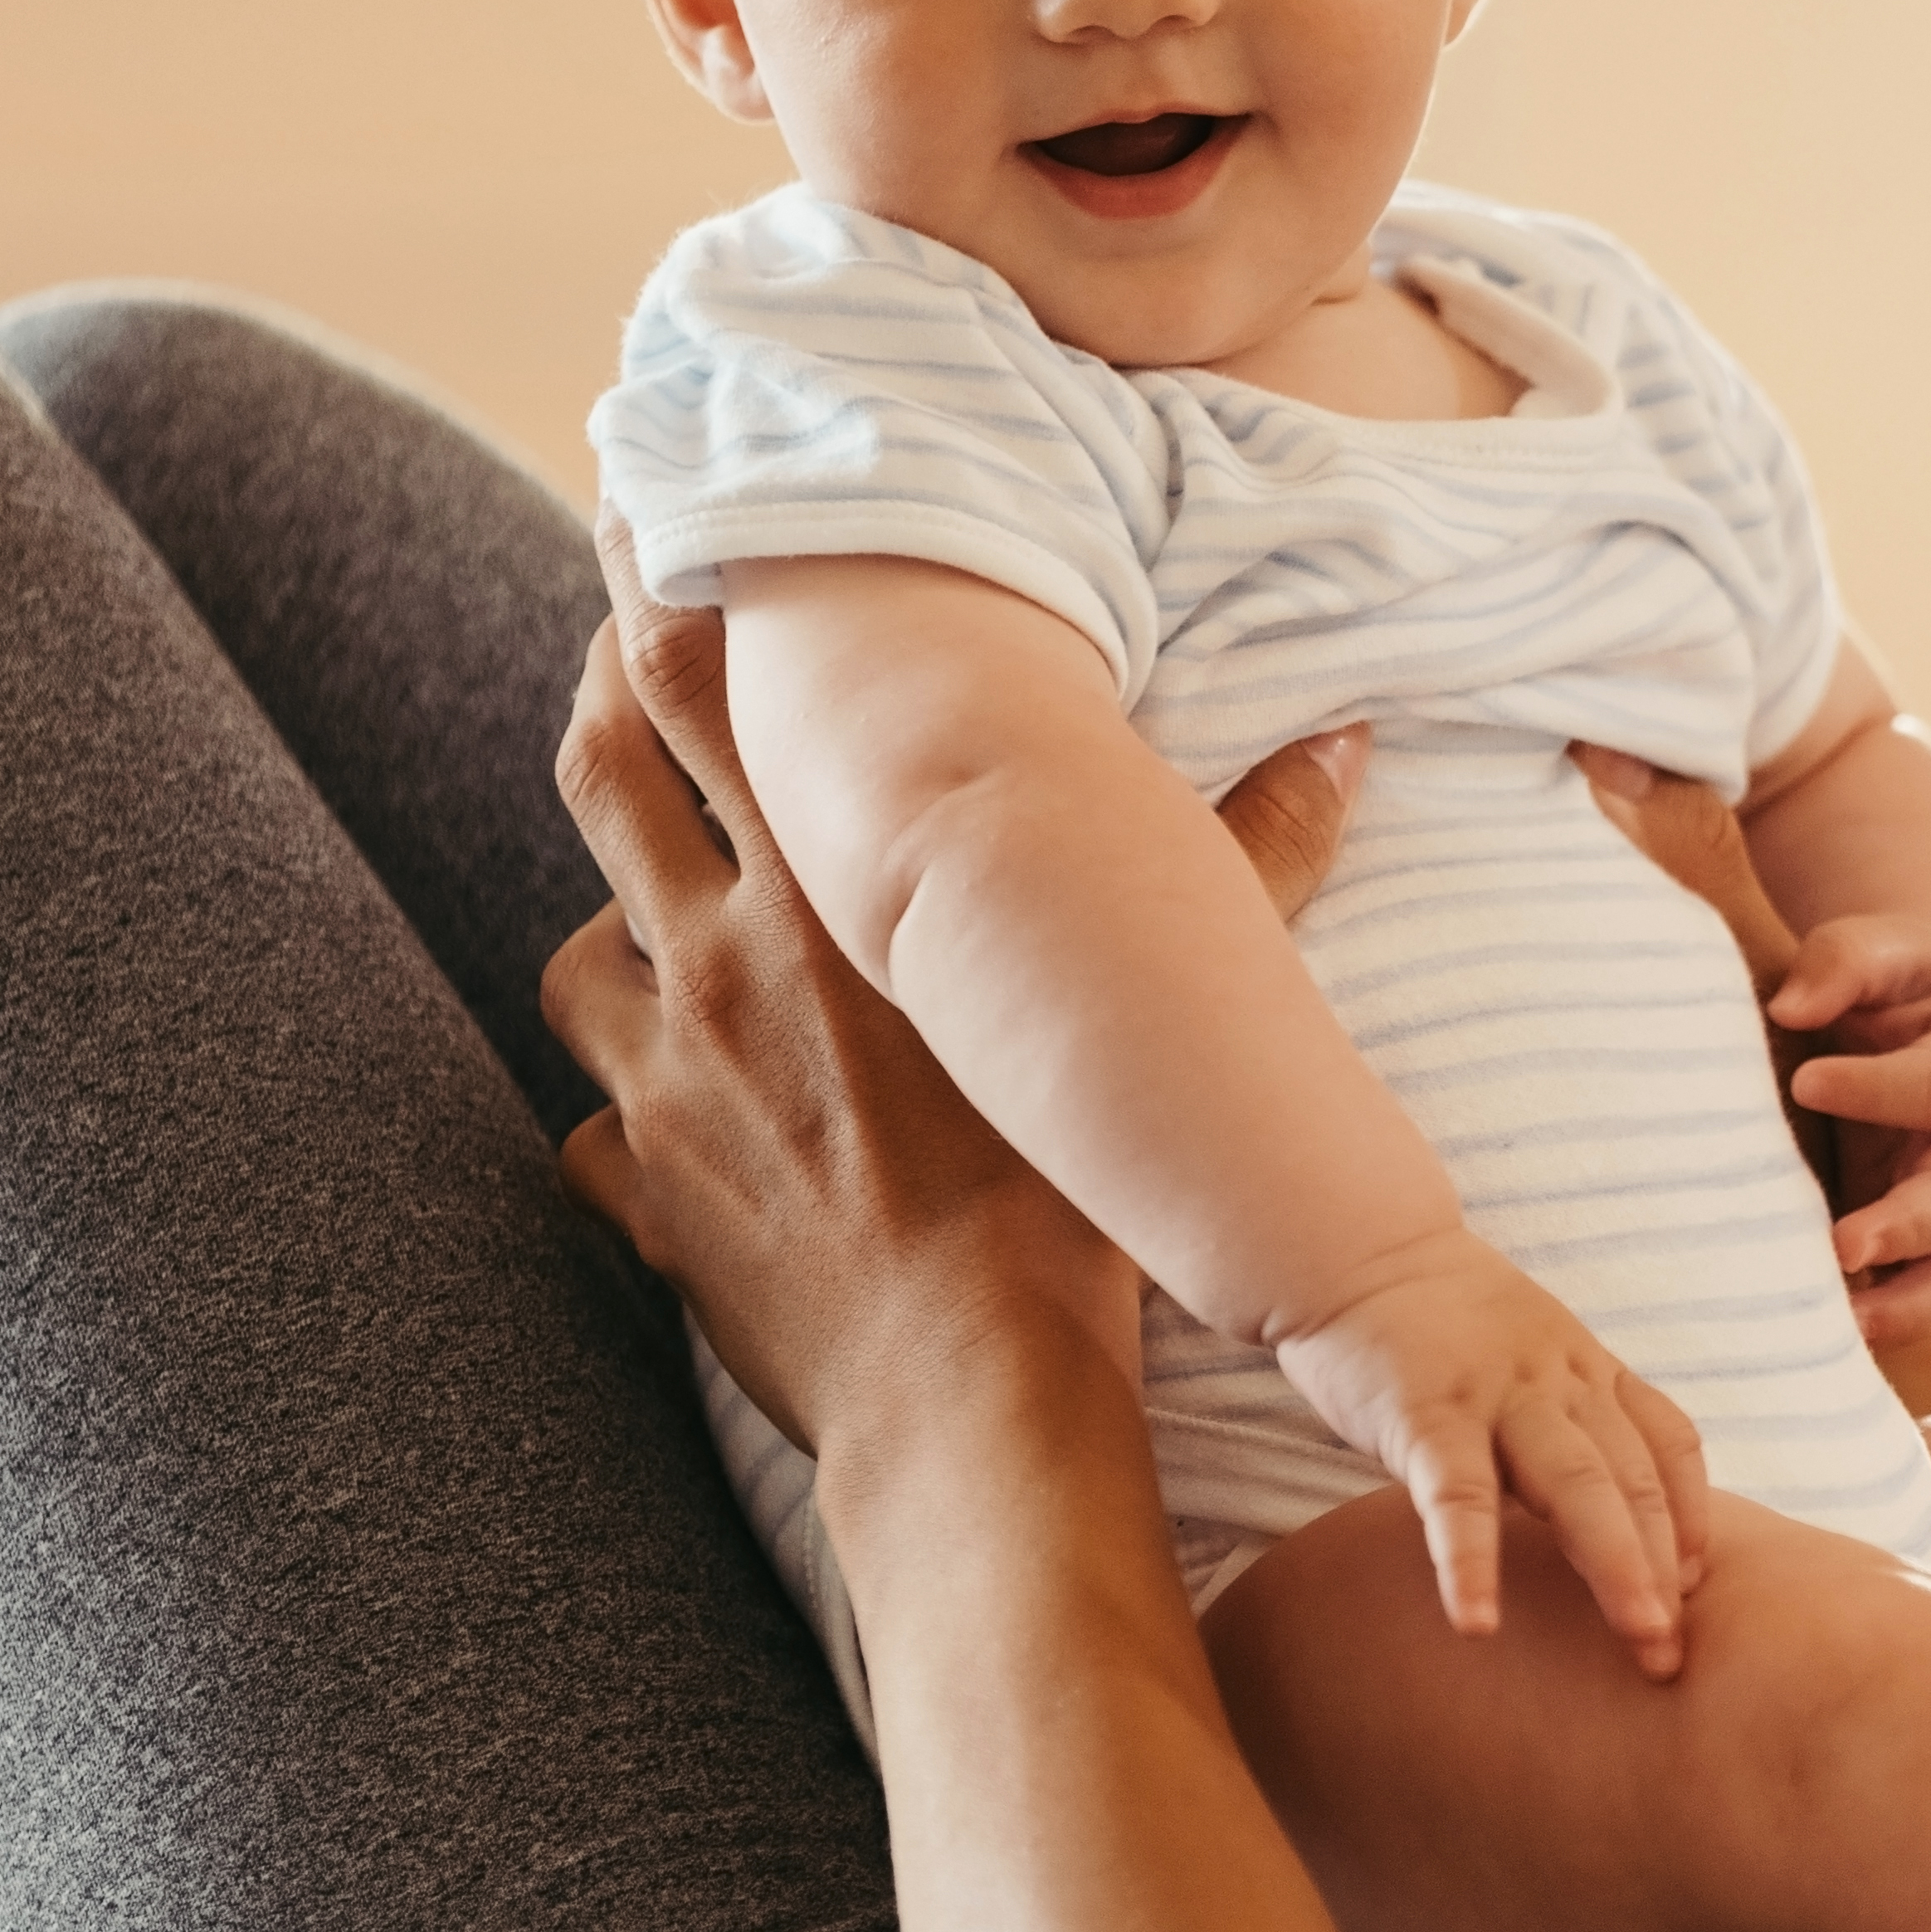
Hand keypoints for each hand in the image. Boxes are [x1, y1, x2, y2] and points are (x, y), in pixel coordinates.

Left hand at [541, 511, 1372, 1449]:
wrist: (972, 1399)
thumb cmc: (1063, 1207)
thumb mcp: (1138, 1013)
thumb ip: (1249, 864)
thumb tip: (1350, 745)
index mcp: (832, 892)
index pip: (695, 682)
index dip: (655, 590)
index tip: (650, 532)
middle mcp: (721, 961)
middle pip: (602, 767)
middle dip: (602, 698)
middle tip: (618, 662)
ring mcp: (662, 1081)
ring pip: (580, 950)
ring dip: (616, 929)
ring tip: (665, 929)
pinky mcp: (643, 1194)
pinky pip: (590, 1130)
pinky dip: (620, 1114)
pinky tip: (674, 1129)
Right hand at [1271, 1227, 1713, 1678]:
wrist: (1356, 1250)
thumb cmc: (1442, 1325)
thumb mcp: (1531, 1360)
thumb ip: (1570, 1425)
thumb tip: (1612, 1521)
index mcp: (1589, 1371)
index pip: (1669, 1444)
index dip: (1692, 1517)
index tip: (1699, 1585)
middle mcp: (1560, 1381)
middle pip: (1635, 1477)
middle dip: (1664, 1568)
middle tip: (1675, 1653)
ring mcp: (1497, 1395)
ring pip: (1576, 1483)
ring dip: (1616, 1564)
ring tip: (1639, 1640)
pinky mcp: (1424, 1415)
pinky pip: (1457, 1495)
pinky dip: (1471, 1561)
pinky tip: (1478, 1622)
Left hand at [1767, 913, 1930, 1344]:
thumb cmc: (1910, 989)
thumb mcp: (1888, 951)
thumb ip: (1844, 961)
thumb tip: (1791, 1005)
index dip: (1878, 1087)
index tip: (1806, 1081)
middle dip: (1909, 1226)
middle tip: (1842, 1245)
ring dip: (1908, 1306)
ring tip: (1842, 1326)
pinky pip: (1927, 1303)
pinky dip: (1886, 1326)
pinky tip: (1820, 1337)